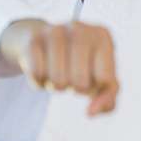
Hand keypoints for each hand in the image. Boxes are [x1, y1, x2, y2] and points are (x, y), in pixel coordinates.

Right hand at [0, 19, 118, 115]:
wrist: (44, 41)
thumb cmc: (80, 63)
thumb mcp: (100, 79)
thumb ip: (107, 100)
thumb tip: (90, 112)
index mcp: (102, 36)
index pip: (105, 80)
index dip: (94, 88)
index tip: (90, 78)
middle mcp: (80, 28)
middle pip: (80, 82)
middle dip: (74, 88)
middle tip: (72, 76)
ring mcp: (55, 30)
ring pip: (58, 81)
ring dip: (56, 86)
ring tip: (58, 72)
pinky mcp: (34, 39)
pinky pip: (37, 76)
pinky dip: (39, 82)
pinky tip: (43, 68)